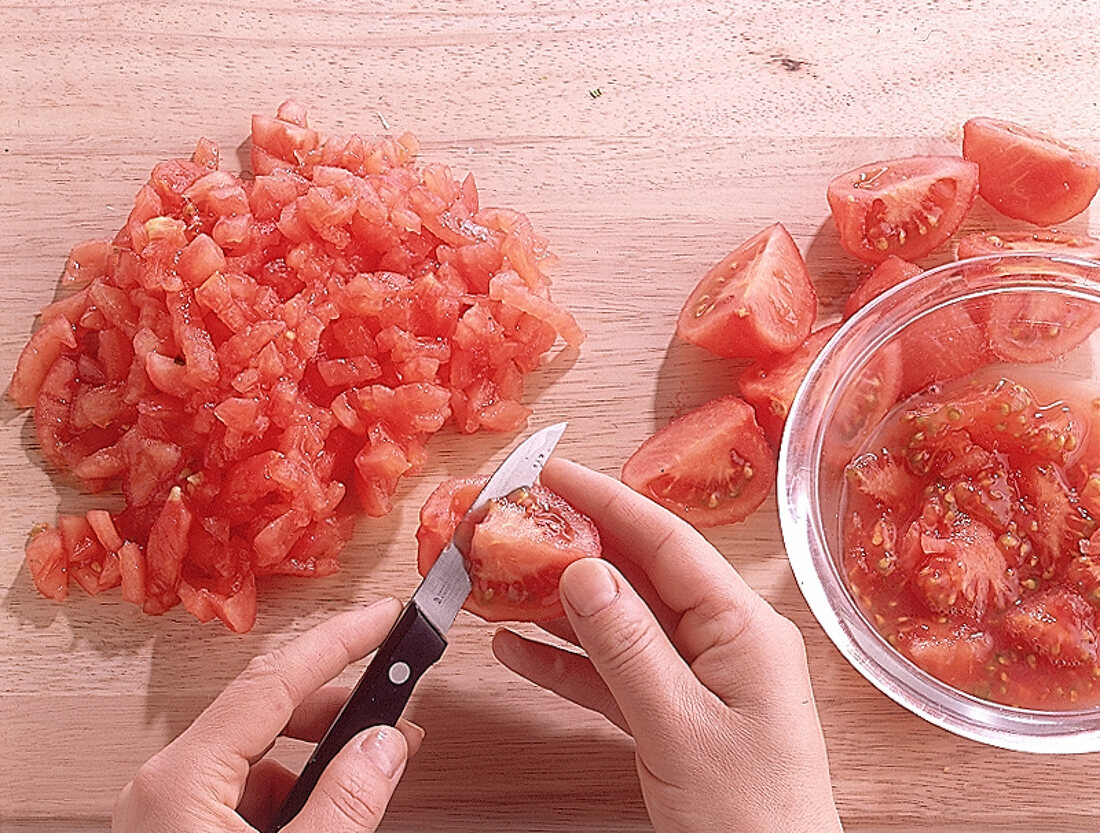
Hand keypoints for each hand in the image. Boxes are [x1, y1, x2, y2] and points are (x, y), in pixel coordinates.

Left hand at [112, 597, 422, 832]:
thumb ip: (343, 804)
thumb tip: (384, 746)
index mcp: (180, 781)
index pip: (274, 680)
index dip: (339, 641)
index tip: (384, 617)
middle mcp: (165, 786)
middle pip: (268, 710)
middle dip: (341, 706)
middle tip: (396, 710)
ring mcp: (168, 812)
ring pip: (261, 752)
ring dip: (321, 755)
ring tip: (371, 772)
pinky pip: (246, 789)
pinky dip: (295, 792)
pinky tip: (328, 813)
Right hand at [492, 459, 843, 832]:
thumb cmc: (751, 817)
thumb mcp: (682, 726)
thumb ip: (628, 647)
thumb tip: (583, 573)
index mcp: (743, 627)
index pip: (667, 542)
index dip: (607, 501)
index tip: (554, 474)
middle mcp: (722, 639)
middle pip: (638, 576)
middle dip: (576, 549)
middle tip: (517, 523)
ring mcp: (697, 676)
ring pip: (618, 623)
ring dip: (560, 606)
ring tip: (503, 580)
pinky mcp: (672, 712)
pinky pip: (612, 673)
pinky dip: (567, 662)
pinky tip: (519, 649)